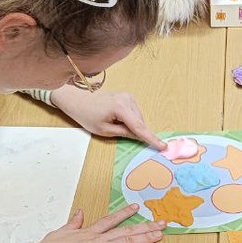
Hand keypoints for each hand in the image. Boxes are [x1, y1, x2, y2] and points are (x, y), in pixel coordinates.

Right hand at [6, 204, 165, 242]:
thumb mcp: (59, 233)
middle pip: (125, 230)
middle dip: (145, 226)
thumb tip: (79, 212)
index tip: (136, 208)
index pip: (110, 221)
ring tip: (161, 235)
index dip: (124, 214)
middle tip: (161, 222)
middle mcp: (97, 240)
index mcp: (87, 232)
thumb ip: (72, 224)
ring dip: (146, 238)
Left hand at [52, 87, 166, 149]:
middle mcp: (127, 99)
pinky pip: (134, 113)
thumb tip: (139, 137)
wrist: (78, 100)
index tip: (163, 146)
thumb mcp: (104, 130)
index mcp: (120, 107)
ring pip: (138, 118)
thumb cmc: (87, 116)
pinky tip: (117, 118)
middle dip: (134, 131)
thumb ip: (124, 133)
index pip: (139, 127)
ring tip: (113, 123)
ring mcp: (128, 96)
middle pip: (139, 122)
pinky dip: (130, 119)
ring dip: (131, 125)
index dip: (151, 138)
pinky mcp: (127, 96)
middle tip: (117, 132)